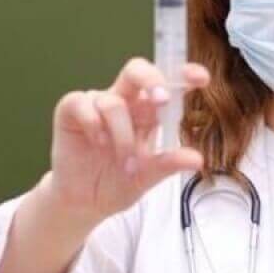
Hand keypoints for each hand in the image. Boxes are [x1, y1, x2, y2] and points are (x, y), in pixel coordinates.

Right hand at [44, 57, 209, 224]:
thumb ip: (168, 164)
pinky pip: (82, 103)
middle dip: (151, 79)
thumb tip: (197, 159)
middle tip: (161, 100)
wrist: (84, 202)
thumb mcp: (147, 178)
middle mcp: (123, 101)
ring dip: (122, 134)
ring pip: (113, 102)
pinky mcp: (70, 110)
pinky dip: (94, 125)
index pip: (166, 84)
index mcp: (146, 112)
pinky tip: (98, 143)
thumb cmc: (117, 183)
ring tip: (124, 161)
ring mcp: (96, 103)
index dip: (182, 75)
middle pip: (136, 70)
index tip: (202, 79)